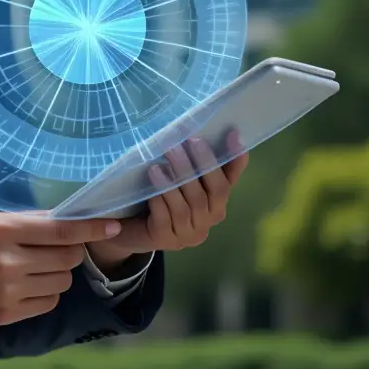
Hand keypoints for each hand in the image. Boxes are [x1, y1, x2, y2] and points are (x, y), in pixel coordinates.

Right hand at [0, 211, 123, 327]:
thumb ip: (22, 222)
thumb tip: (60, 219)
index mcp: (2, 229)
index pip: (60, 230)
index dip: (92, 228)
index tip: (114, 224)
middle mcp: (9, 260)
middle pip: (67, 257)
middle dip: (69, 251)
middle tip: (55, 247)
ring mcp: (8, 290)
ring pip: (60, 281)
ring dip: (56, 272)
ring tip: (34, 266)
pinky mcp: (6, 313)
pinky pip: (47, 302)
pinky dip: (45, 292)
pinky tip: (28, 284)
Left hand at [87, 131, 249, 271]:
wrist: (133, 230)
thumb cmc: (162, 199)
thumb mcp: (179, 180)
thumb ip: (193, 163)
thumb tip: (204, 129)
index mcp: (216, 203)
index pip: (229, 180)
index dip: (234, 159)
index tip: (234, 134)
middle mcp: (208, 220)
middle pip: (211, 192)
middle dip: (201, 165)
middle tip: (188, 141)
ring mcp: (188, 233)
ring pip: (187, 205)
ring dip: (174, 183)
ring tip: (160, 163)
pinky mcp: (165, 239)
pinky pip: (165, 219)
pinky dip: (160, 202)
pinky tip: (152, 190)